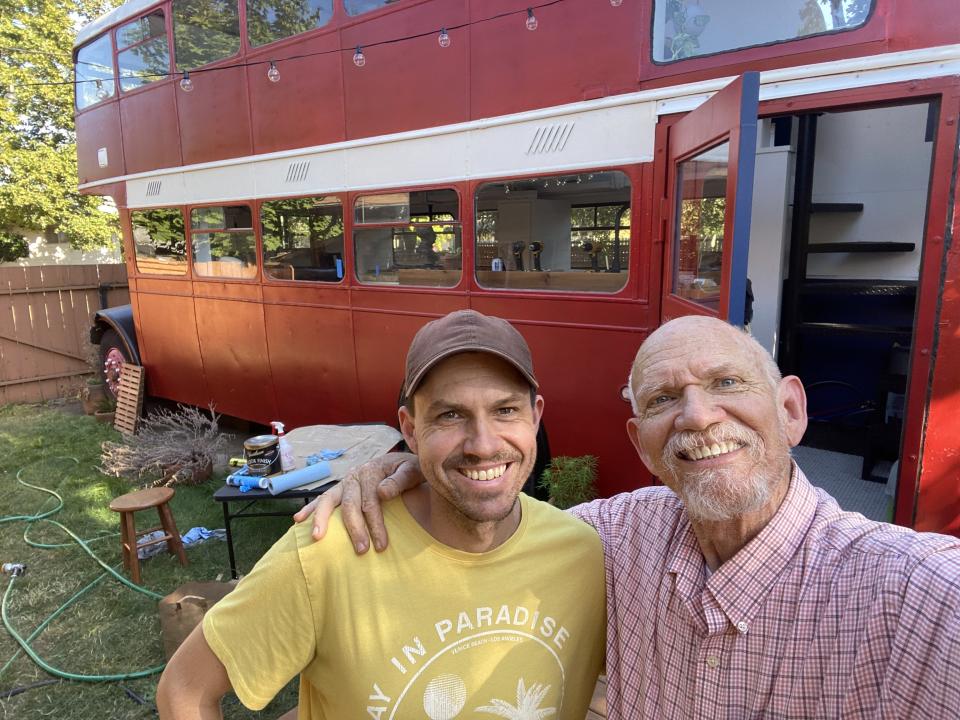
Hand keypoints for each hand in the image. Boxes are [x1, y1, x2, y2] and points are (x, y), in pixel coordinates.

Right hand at [292, 453, 423, 552]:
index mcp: (372, 470)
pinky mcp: (339, 490)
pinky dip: (310, 509)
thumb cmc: (409, 471)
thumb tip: (382, 492)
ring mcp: (344, 483)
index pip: (371, 501)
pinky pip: (322, 499)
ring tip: (317, 537)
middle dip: (354, 529)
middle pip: (350, 505)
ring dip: (321, 518)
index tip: (382, 546)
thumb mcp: (411, 470)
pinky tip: (299, 520)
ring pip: (329, 500)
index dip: (376, 524)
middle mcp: (355, 476)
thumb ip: (400, 480)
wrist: (403, 463)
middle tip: (362, 551)